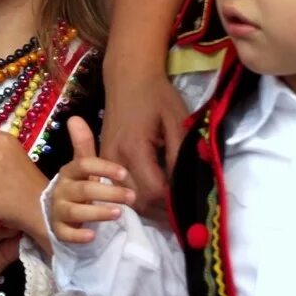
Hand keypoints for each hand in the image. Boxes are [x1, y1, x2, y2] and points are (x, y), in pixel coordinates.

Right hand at [50, 117, 135, 243]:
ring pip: (75, 212)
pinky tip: (92, 236)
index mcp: (69, 172)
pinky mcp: (59, 231)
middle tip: (132, 197)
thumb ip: (83, 145)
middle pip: (83, 189)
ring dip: (97, 213)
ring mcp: (58, 211)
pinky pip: (66, 234)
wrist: (57, 214)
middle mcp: (61, 190)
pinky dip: (78, 235)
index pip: (83, 165)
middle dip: (108, 192)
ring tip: (119, 214)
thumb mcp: (83, 168)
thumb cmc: (79, 188)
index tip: (124, 172)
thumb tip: (75, 117)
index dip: (103, 168)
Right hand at [100, 68, 186, 219]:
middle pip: (137, 201)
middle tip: (185, 216)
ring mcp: (105, 160)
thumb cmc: (157, 96)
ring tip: (171, 209)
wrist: (128, 78)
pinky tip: (155, 196)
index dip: (173, 206)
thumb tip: (185, 188)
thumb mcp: (177, 123)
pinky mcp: (103, 159)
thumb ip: (180, 157)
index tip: (192, 211)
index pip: (155, 192)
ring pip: (126, 198)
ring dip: (149, 208)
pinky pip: (119, 187)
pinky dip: (137, 197)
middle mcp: (114, 159)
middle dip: (161, 213)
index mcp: (134, 149)